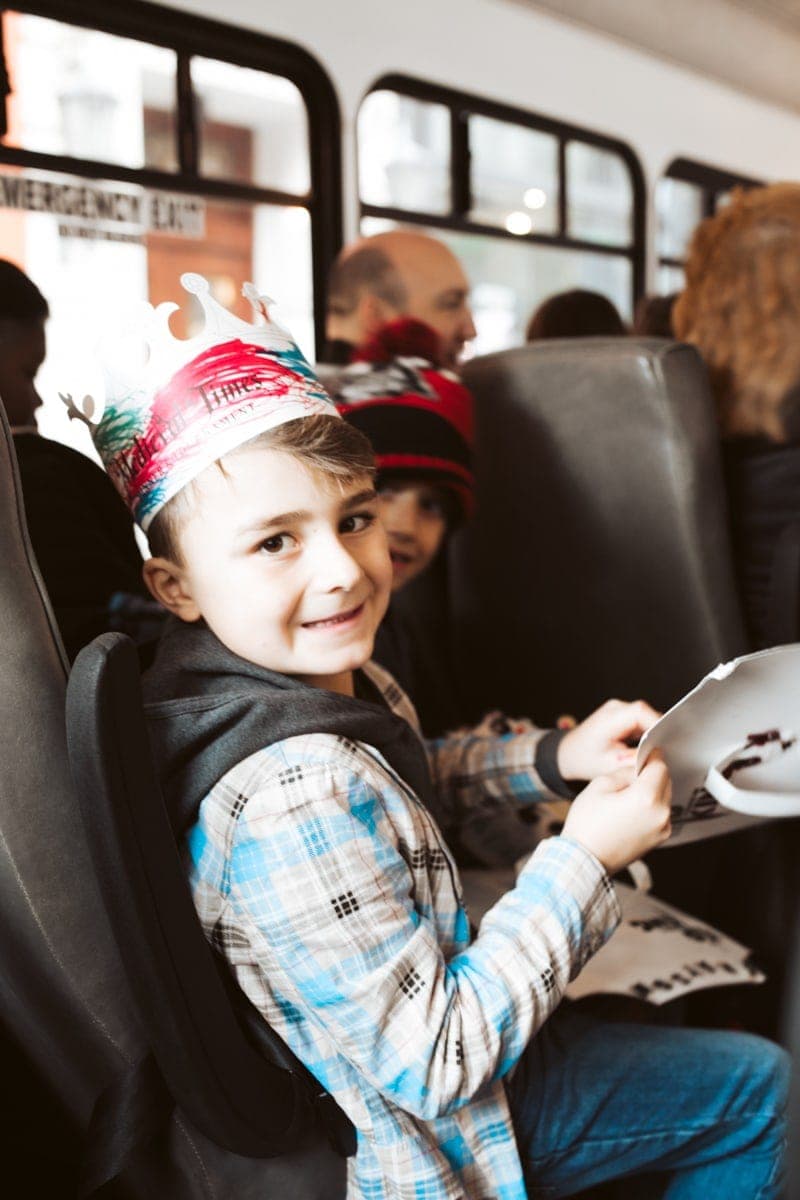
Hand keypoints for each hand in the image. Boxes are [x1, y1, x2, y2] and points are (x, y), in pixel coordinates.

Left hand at [556, 698, 659, 780]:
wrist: (569, 754)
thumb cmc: (584, 760)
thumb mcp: (610, 765)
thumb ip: (635, 759)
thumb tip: (659, 757)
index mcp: (610, 717)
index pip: (641, 712)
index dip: (658, 726)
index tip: (667, 744)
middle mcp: (616, 708)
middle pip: (648, 713)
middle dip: (658, 733)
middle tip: (662, 754)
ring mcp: (620, 710)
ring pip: (648, 718)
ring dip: (653, 734)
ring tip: (653, 753)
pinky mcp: (624, 716)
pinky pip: (643, 721)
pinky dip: (648, 734)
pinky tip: (647, 749)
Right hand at [561, 753, 671, 873]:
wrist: (584, 859)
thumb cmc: (587, 824)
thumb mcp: (600, 785)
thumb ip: (625, 772)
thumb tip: (637, 770)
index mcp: (646, 797)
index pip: (660, 767)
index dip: (652, 757)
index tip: (647, 752)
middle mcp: (661, 814)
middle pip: (666, 781)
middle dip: (652, 773)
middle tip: (634, 772)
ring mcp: (662, 829)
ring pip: (664, 797)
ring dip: (653, 790)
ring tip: (629, 794)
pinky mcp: (659, 839)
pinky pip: (661, 814)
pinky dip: (652, 806)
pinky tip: (632, 809)